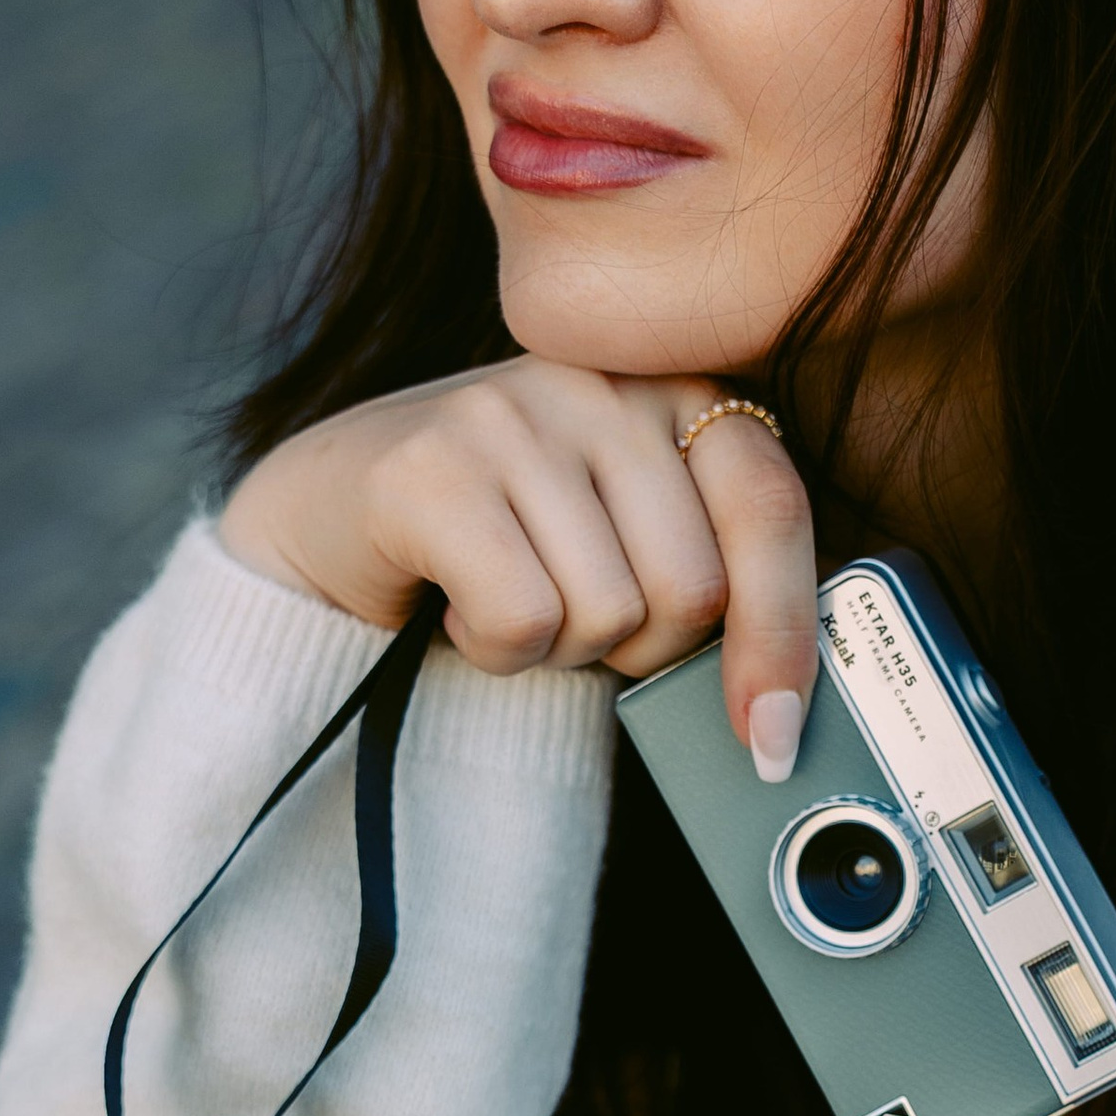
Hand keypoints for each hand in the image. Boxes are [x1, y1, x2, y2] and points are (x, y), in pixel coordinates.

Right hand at [220, 362, 816, 777]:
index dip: (785, 633)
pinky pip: (524, 620)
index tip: (774, 734)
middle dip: (641, 650)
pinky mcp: (430, 467)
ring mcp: (511, 413)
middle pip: (692, 587)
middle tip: (577, 625)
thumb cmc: (502, 540)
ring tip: (508, 599)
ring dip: (558, 650)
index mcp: (675, 389)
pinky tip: (458, 605)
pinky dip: (495, 651)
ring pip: (609, 613)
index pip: (770, 507)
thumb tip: (785, 706)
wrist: (330, 513)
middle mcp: (602, 381)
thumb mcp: (629, 538)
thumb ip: (712, 571)